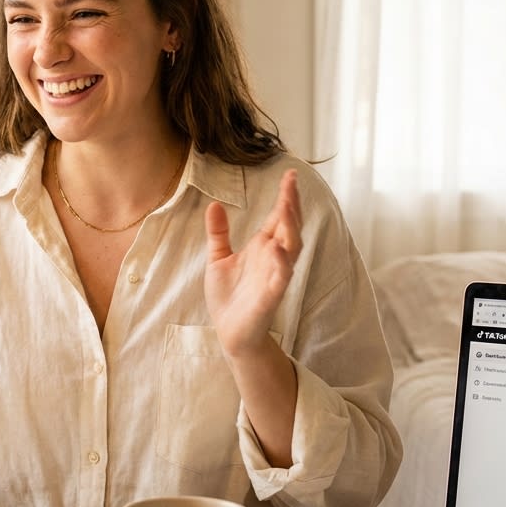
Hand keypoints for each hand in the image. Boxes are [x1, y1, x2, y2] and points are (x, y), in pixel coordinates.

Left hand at [204, 169, 302, 357]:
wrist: (229, 331)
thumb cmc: (229, 296)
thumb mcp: (218, 258)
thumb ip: (219, 233)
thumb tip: (213, 204)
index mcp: (262, 247)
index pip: (279, 217)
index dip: (286, 197)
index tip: (289, 175)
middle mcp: (272, 258)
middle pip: (289, 227)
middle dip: (292, 205)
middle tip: (291, 184)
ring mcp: (274, 276)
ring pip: (290, 249)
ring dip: (290, 228)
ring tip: (287, 207)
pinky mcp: (271, 296)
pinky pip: (281, 277)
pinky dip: (281, 263)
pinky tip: (277, 248)